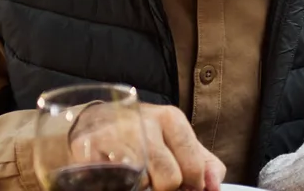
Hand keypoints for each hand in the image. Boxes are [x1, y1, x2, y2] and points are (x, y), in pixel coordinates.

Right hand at [73, 103, 225, 190]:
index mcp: (171, 119)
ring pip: (141, 183)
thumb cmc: (144, 136)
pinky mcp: (88, 149)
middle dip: (165, 188)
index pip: (193, 167)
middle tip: (156, 182)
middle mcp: (144, 122)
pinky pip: (113, 183)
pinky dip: (119, 185)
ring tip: (137, 176)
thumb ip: (204, 164)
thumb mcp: (178, 142)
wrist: (94, 122)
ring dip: (141, 187)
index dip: (193, 185)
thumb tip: (215, 187)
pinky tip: (118, 177)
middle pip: (169, 179)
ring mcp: (115, 135)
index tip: (186, 186)